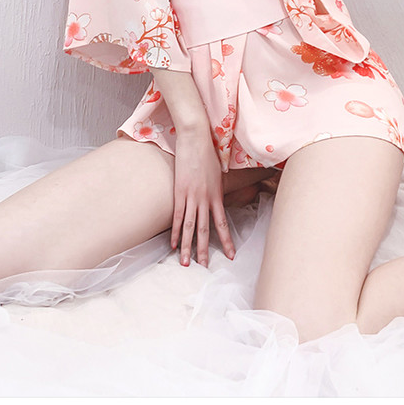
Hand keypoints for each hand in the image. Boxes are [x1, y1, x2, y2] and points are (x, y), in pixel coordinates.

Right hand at [171, 125, 235, 267]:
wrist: (196, 137)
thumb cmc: (207, 151)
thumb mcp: (218, 172)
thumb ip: (217, 187)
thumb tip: (216, 196)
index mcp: (217, 194)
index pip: (222, 223)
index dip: (226, 240)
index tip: (231, 255)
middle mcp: (205, 198)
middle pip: (205, 230)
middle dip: (205, 250)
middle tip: (205, 267)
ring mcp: (191, 196)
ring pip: (190, 227)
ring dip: (187, 247)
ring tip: (186, 263)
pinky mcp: (179, 191)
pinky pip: (177, 216)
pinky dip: (174, 231)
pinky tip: (172, 244)